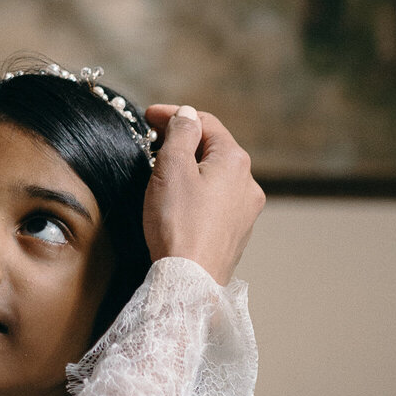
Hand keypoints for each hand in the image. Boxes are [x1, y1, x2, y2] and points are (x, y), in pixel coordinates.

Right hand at [142, 106, 264, 284]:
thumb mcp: (171, 167)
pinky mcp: (236, 233)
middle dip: (183, 141)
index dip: (174, 115)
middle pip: (213, 148)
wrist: (189, 280)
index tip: (147, 117)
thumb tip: (187, 115)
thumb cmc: (178, 223)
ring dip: (191, 168)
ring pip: (216, 176)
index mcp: (235, 161)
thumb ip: (180, 133)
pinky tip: (178, 203)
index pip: (204, 122)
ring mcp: (245, 210)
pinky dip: (197, 192)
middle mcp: (248, 183)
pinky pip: (217, 201)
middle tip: (151, 144)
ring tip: (162, 174)